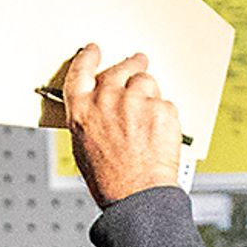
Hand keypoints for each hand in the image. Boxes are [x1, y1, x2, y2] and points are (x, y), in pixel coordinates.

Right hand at [59, 43, 182, 206]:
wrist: (137, 196)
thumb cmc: (110, 181)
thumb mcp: (83, 147)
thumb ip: (90, 118)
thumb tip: (99, 105)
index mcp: (82, 111)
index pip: (81, 71)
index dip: (88, 58)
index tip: (94, 50)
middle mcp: (107, 101)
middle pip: (119, 70)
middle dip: (130, 64)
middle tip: (138, 61)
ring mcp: (136, 103)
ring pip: (146, 82)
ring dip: (148, 92)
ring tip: (149, 115)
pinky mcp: (161, 109)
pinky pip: (165, 102)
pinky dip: (164, 114)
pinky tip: (159, 132)